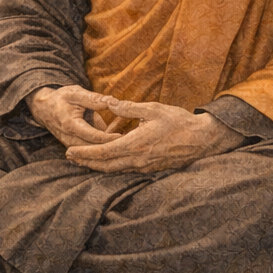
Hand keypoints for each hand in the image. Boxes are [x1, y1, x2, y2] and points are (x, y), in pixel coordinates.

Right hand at [26, 85, 120, 148]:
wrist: (44, 109)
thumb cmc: (61, 98)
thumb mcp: (76, 93)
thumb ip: (94, 99)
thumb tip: (113, 101)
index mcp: (70, 124)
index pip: (93, 136)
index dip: (109, 138)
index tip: (124, 136)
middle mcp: (70, 139)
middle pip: (93, 150)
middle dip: (110, 149)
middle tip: (129, 146)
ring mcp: (71, 146)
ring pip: (91, 156)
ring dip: (106, 155)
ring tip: (125, 152)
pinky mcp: (74, 148)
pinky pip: (88, 155)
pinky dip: (100, 155)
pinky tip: (115, 154)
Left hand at [64, 97, 245, 173]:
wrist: (202, 140)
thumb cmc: (179, 121)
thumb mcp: (153, 109)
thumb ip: (128, 107)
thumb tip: (108, 102)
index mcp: (135, 144)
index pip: (103, 153)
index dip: (84, 154)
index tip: (70, 151)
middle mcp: (138, 160)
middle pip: (105, 166)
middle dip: (86, 162)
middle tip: (70, 157)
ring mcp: (145, 167)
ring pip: (115, 170)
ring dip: (98, 166)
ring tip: (83, 161)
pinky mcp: (151, 169)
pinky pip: (127, 170)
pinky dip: (112, 166)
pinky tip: (107, 161)